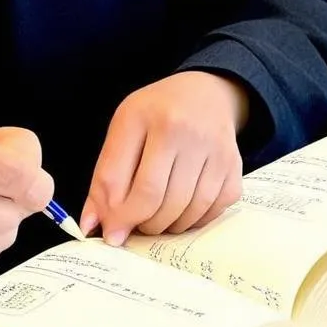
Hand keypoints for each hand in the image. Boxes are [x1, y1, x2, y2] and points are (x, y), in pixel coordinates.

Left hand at [80, 72, 247, 245]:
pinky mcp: (234, 165)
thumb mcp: (124, 128)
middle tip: (135, 225)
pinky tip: (182, 209)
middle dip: (143, 225)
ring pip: (188, 211)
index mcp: (152, 118)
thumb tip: (92, 225)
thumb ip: (105, 176)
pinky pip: (214, 210)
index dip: (119, 218)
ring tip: (156, 217)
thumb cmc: (158, 112)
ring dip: (168, 226)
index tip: (111, 233)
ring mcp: (217, 149)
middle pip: (161, 203)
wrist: (205, 92)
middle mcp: (188, 132)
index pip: (136, 186)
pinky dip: (195, 219)